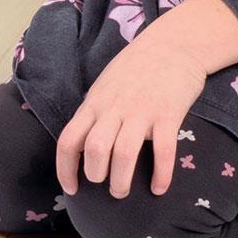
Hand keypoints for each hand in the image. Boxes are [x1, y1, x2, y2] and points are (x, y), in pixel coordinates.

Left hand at [55, 33, 206, 199]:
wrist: (172, 44)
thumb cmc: (136, 68)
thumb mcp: (104, 86)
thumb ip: (95, 113)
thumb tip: (85, 146)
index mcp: (94, 103)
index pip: (69, 140)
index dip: (65, 169)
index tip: (71, 189)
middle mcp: (114, 108)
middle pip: (95, 149)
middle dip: (95, 175)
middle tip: (105, 187)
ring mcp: (141, 110)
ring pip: (124, 153)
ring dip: (121, 180)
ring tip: (122, 193)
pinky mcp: (168, 114)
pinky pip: (163, 151)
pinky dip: (160, 174)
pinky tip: (158, 188)